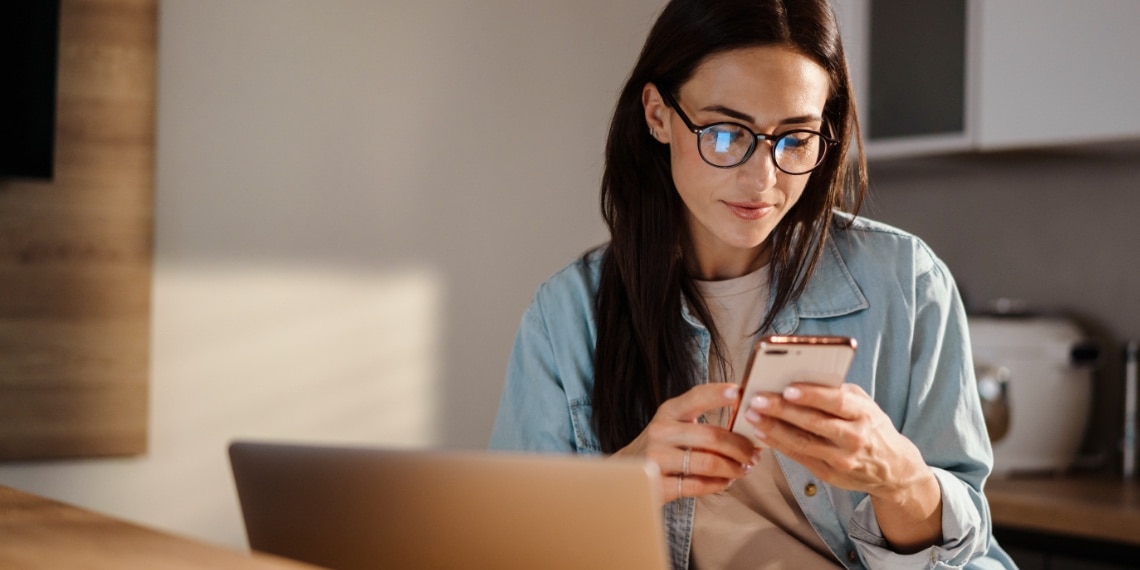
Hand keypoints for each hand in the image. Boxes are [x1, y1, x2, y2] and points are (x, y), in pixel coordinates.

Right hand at [613, 383, 755, 503]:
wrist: (626, 473)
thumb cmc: (662, 446)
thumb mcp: (674, 424)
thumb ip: (701, 419)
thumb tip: (746, 420)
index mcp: (668, 411)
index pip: (697, 396)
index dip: (720, 394)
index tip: (741, 394)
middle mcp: (660, 431)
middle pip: (712, 436)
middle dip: (740, 447)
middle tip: (754, 454)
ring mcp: (656, 459)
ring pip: (708, 463)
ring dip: (733, 468)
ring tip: (743, 469)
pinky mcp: (658, 484)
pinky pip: (698, 485)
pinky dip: (718, 484)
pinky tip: (725, 481)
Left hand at [742, 382, 942, 551]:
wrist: (893, 468)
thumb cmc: (872, 426)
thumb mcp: (865, 404)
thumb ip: (839, 392)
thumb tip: (803, 378)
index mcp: (865, 414)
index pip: (837, 402)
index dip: (812, 395)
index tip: (787, 388)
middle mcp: (855, 438)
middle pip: (814, 423)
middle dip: (782, 411)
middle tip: (757, 399)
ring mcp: (842, 459)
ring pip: (803, 443)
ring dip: (773, 429)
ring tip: (752, 415)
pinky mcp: (830, 474)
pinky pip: (799, 457)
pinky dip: (778, 444)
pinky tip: (761, 433)